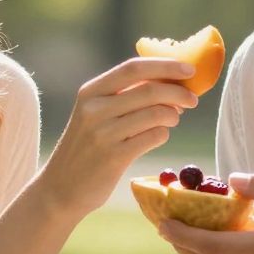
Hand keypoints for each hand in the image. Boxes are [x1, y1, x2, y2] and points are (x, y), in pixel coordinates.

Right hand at [38, 57, 199, 218]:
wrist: (60, 188)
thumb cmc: (87, 147)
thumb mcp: (94, 114)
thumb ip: (123, 96)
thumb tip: (170, 82)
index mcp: (90, 91)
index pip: (133, 68)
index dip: (166, 66)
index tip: (189, 69)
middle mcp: (94, 109)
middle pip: (149, 90)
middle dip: (178, 92)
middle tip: (193, 100)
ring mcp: (103, 134)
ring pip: (155, 114)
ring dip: (172, 115)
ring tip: (173, 119)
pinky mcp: (114, 157)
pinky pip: (153, 137)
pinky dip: (163, 134)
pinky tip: (158, 136)